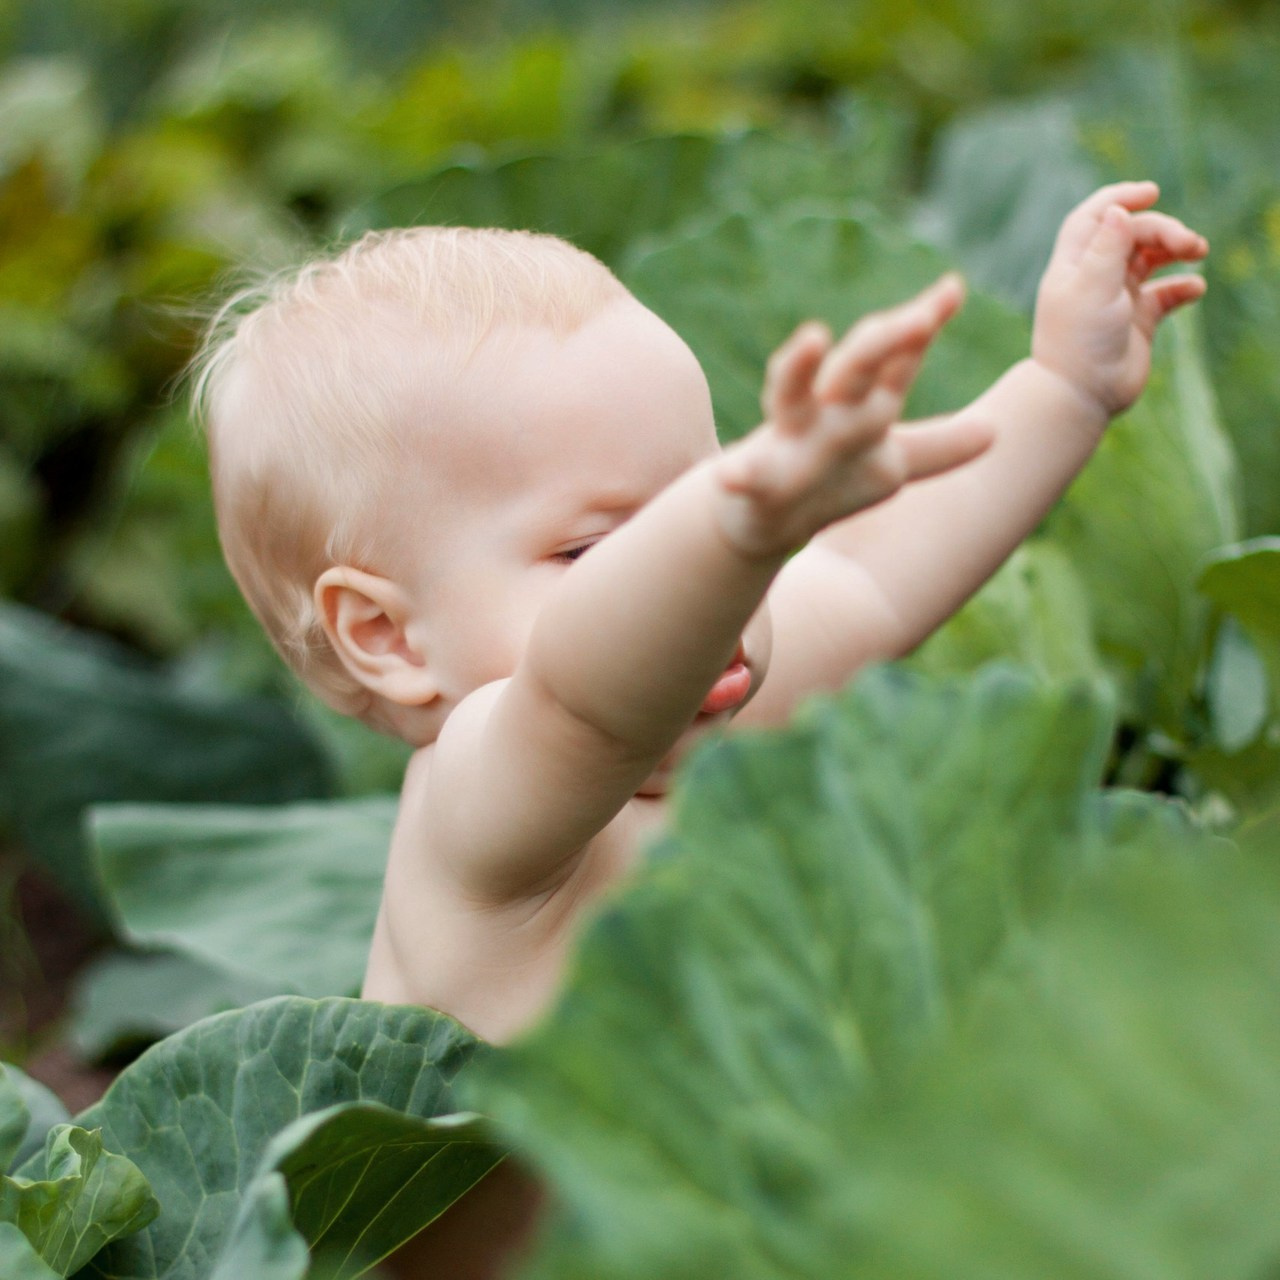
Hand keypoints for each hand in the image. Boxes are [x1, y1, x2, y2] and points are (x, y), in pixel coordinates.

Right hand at [714, 275, 993, 558]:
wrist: (761, 522)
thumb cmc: (828, 483)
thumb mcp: (891, 466)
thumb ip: (937, 446)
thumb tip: (995, 431)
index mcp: (861, 408)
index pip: (898, 361)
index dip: (924, 326)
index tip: (953, 289)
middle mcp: (825, 413)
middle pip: (856, 367)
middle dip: (884, 341)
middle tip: (920, 318)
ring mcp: (786, 441)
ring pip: (791, 396)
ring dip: (800, 365)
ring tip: (813, 336)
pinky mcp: (751, 480)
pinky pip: (742, 474)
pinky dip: (736, 474)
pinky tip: (730, 477)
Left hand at [1032, 180, 1208, 417]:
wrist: (1081, 396)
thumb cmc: (1080, 341)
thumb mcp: (1092, 288)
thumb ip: (1107, 248)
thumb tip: (1117, 210)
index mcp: (1074, 265)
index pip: (1094, 218)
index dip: (1119, 199)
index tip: (1152, 192)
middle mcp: (1094, 278)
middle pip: (1131, 234)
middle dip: (1163, 229)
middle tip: (1190, 244)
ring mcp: (1117, 299)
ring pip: (1150, 259)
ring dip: (1175, 249)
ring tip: (1198, 252)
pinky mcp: (1137, 322)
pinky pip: (1165, 294)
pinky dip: (1182, 286)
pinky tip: (1194, 288)